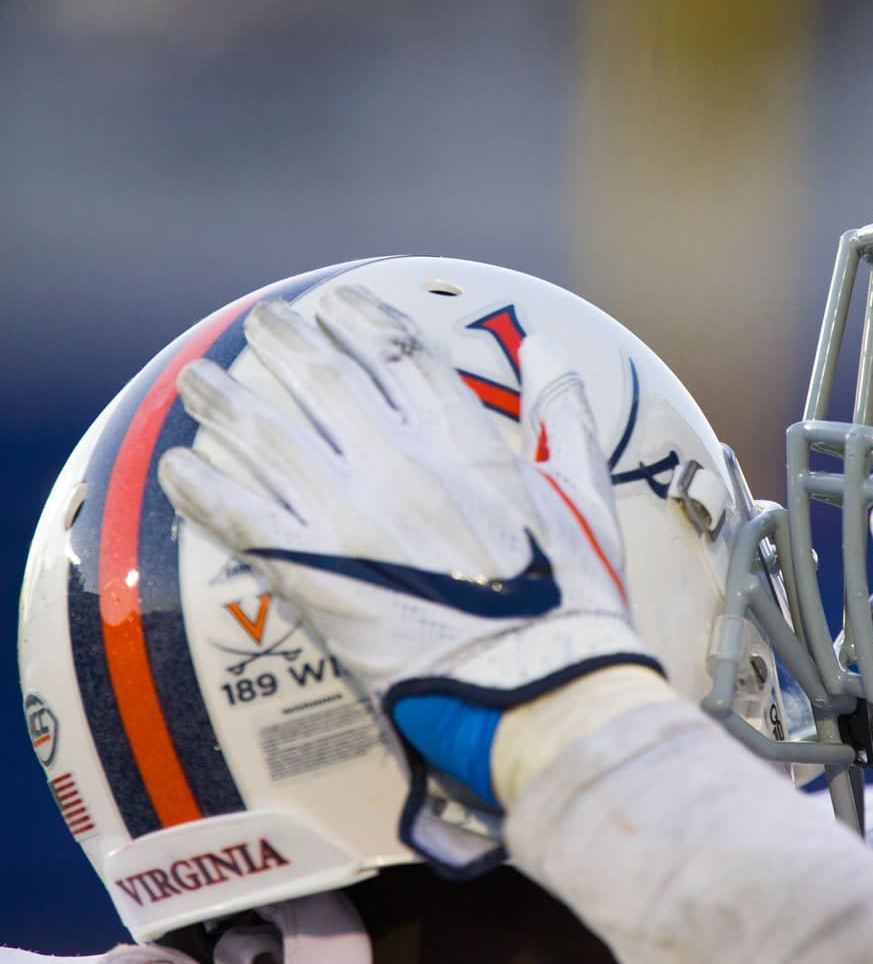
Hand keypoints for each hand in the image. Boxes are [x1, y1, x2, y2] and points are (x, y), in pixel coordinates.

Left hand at [158, 287, 660, 863]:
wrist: (538, 681)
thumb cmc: (572, 597)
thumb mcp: (584, 494)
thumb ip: (564, 416)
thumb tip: (550, 346)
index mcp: (465, 442)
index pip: (398, 354)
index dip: (359, 319)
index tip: (333, 302)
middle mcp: (399, 464)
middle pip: (323, 379)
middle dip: (284, 342)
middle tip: (259, 322)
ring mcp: (351, 517)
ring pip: (269, 438)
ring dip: (227, 403)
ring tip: (198, 379)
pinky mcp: (315, 576)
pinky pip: (241, 517)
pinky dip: (204, 488)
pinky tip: (177, 467)